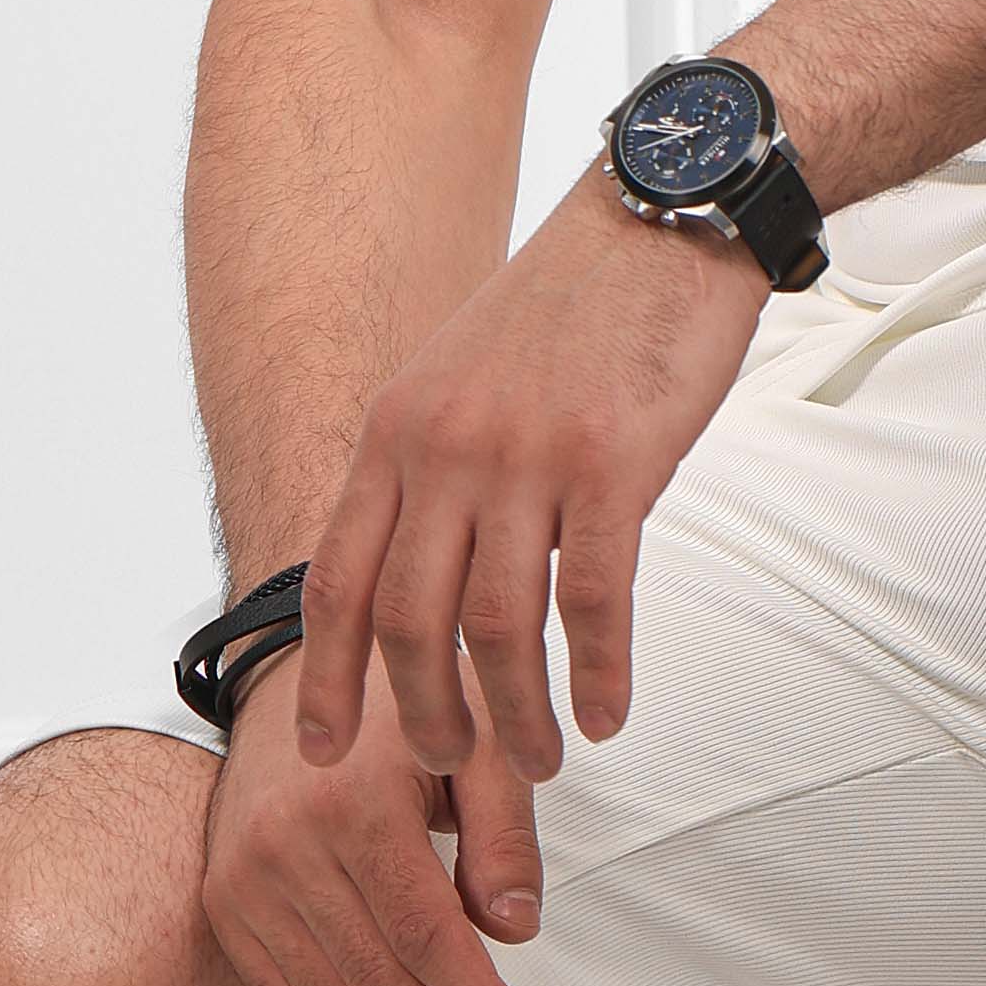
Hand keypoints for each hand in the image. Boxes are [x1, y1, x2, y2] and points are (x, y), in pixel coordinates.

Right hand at [200, 645, 547, 985]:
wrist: (290, 677)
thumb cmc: (400, 709)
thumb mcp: (477, 736)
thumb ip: (504, 832)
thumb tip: (516, 933)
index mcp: (355, 803)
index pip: (424, 934)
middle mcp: (287, 848)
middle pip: (376, 984)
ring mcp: (245, 881)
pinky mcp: (225, 905)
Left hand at [293, 163, 769, 829]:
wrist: (663, 214)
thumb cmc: (575, 301)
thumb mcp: (461, 373)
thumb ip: (434, 464)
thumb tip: (429, 566)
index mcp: (397, 429)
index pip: (337, 577)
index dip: (326, 676)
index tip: (322, 752)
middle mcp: (445, 446)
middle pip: (410, 622)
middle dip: (426, 717)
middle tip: (454, 771)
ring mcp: (525, 455)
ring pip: (498, 626)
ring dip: (516, 714)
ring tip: (541, 760)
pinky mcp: (611, 461)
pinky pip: (594, 600)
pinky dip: (598, 672)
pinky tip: (610, 711)